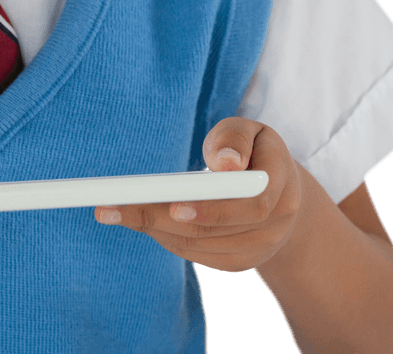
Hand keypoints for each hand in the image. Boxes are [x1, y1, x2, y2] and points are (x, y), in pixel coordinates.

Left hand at [94, 118, 302, 272]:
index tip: (173, 206)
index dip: (212, 210)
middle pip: (212, 231)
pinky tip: (138, 220)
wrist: (282, 194)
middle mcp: (274, 226)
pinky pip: (196, 254)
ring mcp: (257, 249)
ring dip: (153, 228)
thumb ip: (235, 139)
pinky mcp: (238, 261)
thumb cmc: (254, 151)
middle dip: (158, 218)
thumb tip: (225, 163)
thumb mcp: (250, 131)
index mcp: (281, 186)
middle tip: (111, 207)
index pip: (250, 207)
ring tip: (112, 210)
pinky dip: (164, 237)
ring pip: (198, 245)